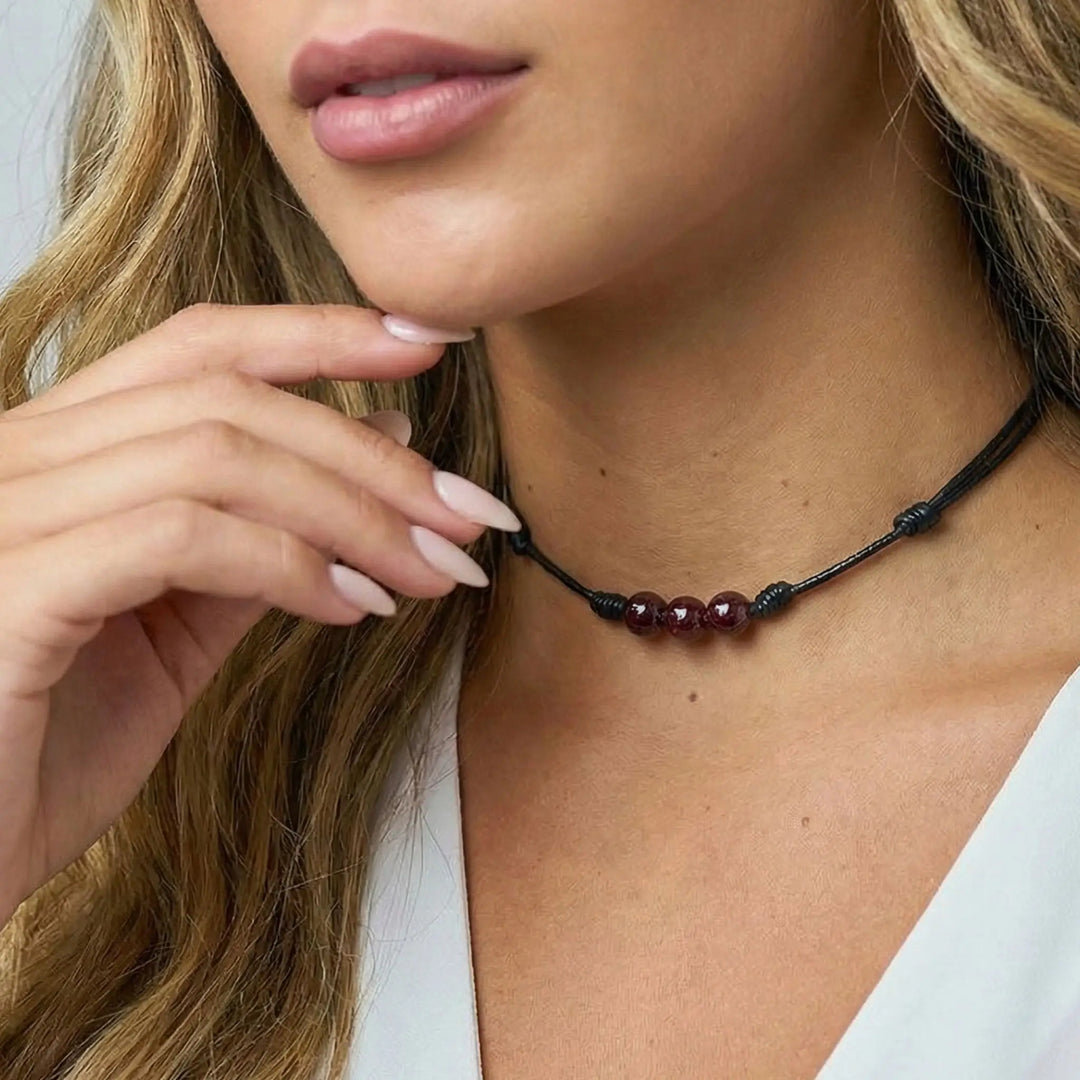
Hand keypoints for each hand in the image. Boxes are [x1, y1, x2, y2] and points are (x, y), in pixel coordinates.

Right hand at [0, 303, 514, 927]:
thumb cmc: (44, 749)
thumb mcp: (169, 634)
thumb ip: (250, 544)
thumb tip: (363, 460)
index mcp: (57, 454)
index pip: (200, 348)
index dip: (320, 333)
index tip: (430, 343)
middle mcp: (19, 458)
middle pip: (229, 397)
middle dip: (370, 451)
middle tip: (466, 512)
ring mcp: (5, 513)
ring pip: (217, 456)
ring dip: (353, 513)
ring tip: (432, 569)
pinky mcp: (12, 586)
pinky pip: (182, 538)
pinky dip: (289, 565)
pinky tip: (355, 608)